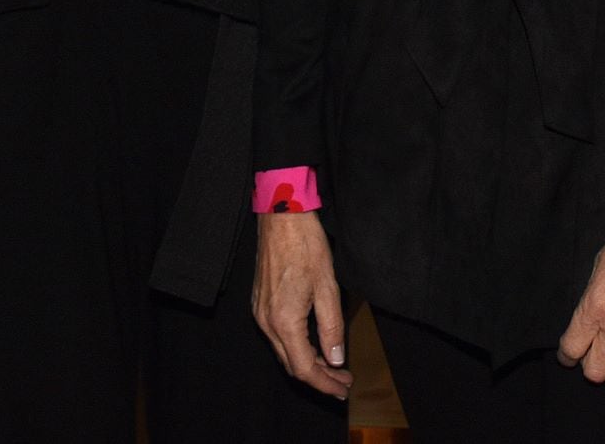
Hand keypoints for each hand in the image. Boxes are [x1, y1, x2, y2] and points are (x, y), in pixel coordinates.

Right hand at [253, 212, 351, 398]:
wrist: (281, 216)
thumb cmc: (306, 245)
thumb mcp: (328, 287)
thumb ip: (332, 327)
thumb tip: (335, 359)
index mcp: (284, 321)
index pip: (304, 368)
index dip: (325, 384)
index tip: (344, 388)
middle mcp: (266, 322)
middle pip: (292, 365)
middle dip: (319, 378)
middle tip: (343, 380)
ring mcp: (260, 313)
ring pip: (284, 352)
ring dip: (308, 364)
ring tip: (333, 367)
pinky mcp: (260, 303)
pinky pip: (278, 337)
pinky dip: (297, 347)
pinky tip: (314, 345)